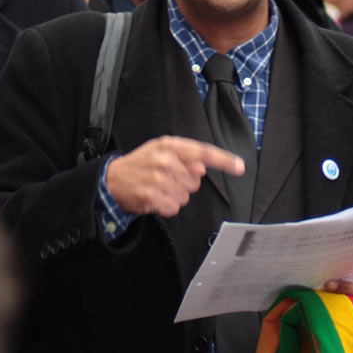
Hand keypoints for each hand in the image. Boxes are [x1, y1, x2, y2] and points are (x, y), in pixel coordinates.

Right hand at [106, 136, 244, 217]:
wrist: (112, 179)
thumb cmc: (141, 164)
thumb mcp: (161, 152)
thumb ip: (184, 158)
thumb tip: (201, 169)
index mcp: (169, 145)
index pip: (202, 152)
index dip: (223, 160)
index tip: (240, 166)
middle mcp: (164, 160)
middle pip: (196, 180)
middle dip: (185, 183)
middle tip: (167, 178)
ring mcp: (157, 178)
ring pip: (186, 195)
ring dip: (175, 195)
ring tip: (158, 188)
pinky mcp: (151, 196)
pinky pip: (174, 207)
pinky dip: (167, 206)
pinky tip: (155, 198)